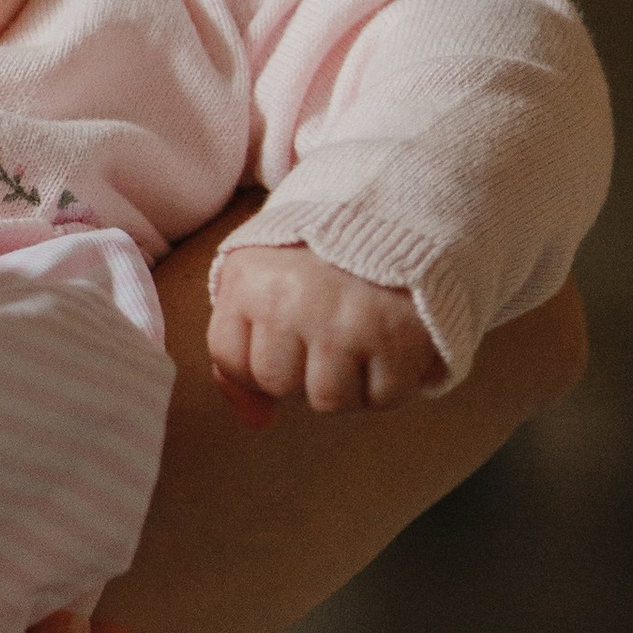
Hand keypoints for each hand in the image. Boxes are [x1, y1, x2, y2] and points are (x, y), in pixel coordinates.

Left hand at [207, 241, 444, 420]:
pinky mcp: (399, 338)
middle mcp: (293, 302)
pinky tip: (392, 346)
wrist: (400, 210)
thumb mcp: (262, 281)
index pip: (232, 362)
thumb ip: (240, 348)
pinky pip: (383, 398)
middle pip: (279, 384)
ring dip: (347, 382)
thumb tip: (256, 421)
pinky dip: (390, 383)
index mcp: (250, 280)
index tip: (285, 332)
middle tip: (328, 330)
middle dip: (302, 369)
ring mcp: (347, 322)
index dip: (258, 359)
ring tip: (360, 341)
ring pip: (329, 400)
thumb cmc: (319, 256)